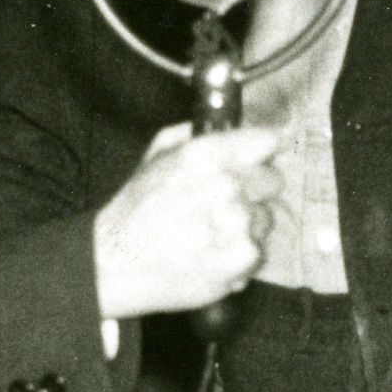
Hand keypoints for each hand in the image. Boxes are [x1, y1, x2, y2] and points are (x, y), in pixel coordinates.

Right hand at [92, 122, 277, 320]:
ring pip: (266, 216)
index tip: (256, 158)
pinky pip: (259, 249)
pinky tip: (213, 252)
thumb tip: (229, 128)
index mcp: (206, 156)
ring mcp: (238, 224)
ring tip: (213, 230)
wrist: (118, 262)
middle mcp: (226, 186)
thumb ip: (195, 134)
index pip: (266, 142)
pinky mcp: (243, 258)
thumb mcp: (156, 155)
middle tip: (228, 199)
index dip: (260, 151)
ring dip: (247, 222)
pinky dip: (241, 252)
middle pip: (273, 180)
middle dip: (254, 187)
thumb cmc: (135, 210)